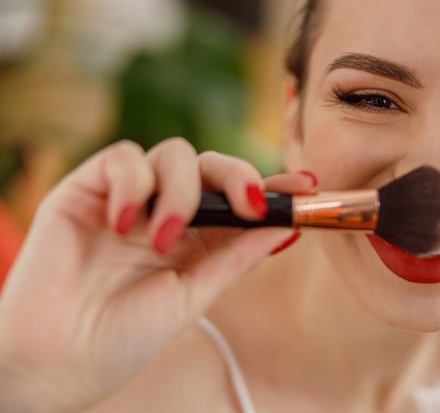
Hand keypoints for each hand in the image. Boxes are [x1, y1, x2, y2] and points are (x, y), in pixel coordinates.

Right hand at [0, 138, 313, 412]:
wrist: (58, 360)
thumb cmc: (125, 336)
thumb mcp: (195, 294)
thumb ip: (237, 255)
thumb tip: (287, 225)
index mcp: (196, 238)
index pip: (237, 198)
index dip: (272, 186)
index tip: (306, 184)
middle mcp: (166, 212)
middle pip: (211, 165)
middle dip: (236, 176)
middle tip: (249, 204)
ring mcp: (129, 199)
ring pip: (172, 155)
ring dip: (179, 193)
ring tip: (161, 241)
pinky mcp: (88, 189)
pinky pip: (122, 158)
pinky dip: (132, 183)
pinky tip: (123, 223)